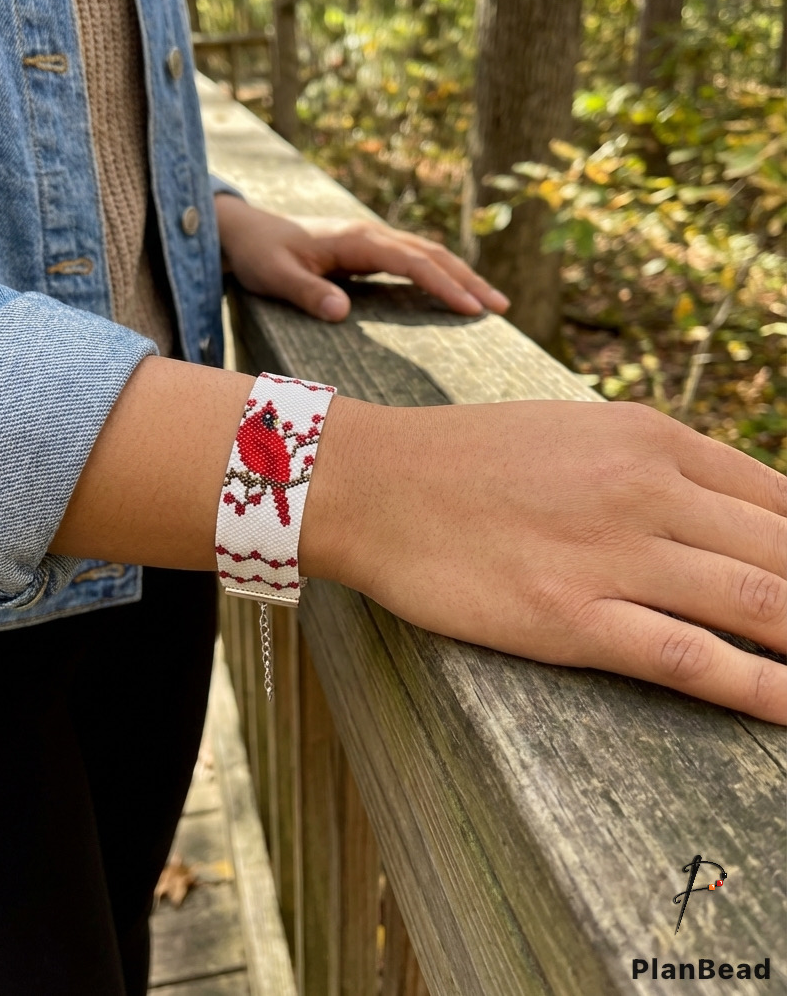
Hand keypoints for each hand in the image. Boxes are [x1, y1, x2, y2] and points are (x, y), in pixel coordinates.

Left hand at [213, 193, 508, 319]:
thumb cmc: (260, 255)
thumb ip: (308, 293)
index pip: (412, 262)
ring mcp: (371, 241)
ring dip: (461, 276)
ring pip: (428, 255)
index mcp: (356, 240)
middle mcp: (371, 235)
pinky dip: (440, 274)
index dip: (443, 284)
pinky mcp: (368, 251)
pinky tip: (455, 292)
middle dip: (468, 279)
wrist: (243, 231)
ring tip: (491, 303)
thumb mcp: (277, 276)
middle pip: (431, 254)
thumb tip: (343, 313)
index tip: (470, 307)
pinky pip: (413, 261)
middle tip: (501, 308)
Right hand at [303, 397, 786, 722]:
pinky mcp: (573, 618)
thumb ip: (655, 465)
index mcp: (652, 437)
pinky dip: (762, 690)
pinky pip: (693, 659)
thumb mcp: (578, 432)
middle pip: (785, 552)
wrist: (377, 482)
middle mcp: (649, 489)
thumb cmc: (472, 458)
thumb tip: (723, 512)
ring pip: (761, 603)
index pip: (782, 498)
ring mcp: (614, 553)